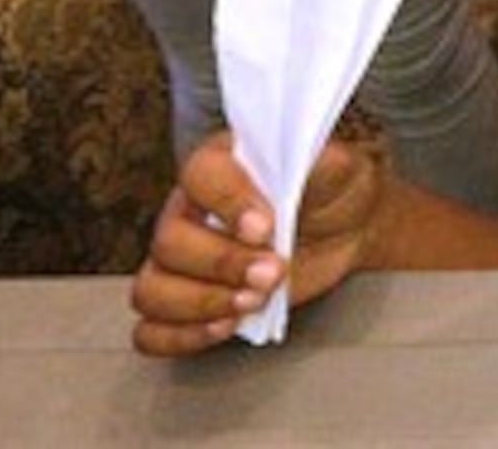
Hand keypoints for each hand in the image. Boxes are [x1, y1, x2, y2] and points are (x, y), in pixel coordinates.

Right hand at [131, 128, 379, 357]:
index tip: (265, 228)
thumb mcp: (337, 164)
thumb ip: (320, 161)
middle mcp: (188, 210)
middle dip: (223, 265)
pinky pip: (152, 330)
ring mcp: (180, 261)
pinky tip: (226, 326)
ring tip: (253, 302)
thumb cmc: (332, 189)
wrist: (346, 227)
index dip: (227, 202)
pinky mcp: (187, 303)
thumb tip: (305, 163)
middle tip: (272, 272)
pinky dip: (181, 336)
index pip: (199, 175)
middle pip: (169, 242)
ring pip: (152, 290)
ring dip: (202, 304)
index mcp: (219, 165)